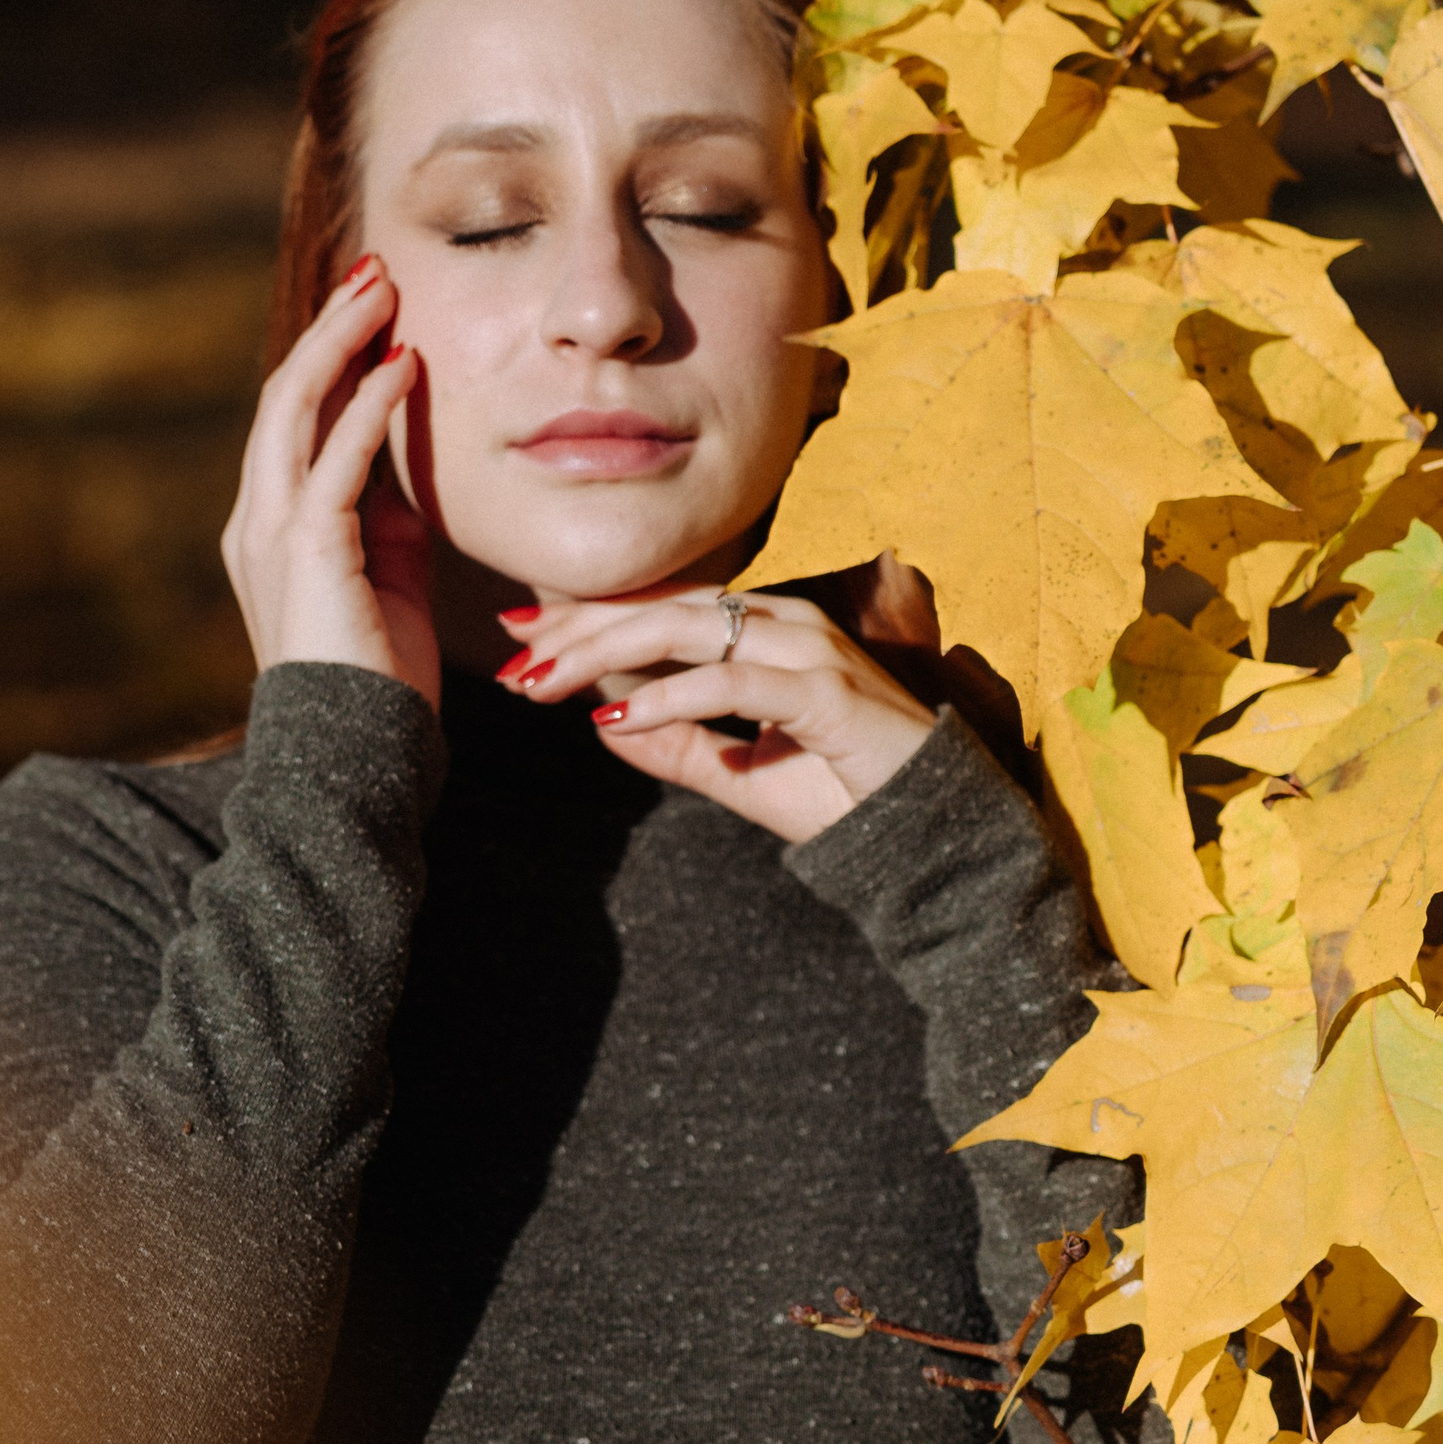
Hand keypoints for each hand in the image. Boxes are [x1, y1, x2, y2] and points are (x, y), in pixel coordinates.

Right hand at [222, 258, 438, 704]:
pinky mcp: (306, 549)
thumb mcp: (389, 580)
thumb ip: (389, 520)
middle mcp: (256, 521)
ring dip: (342, 342)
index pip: (294, 421)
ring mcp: (272, 533)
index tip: (375, 307)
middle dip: (330, 327)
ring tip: (384, 291)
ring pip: (296, 409)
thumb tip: (411, 463)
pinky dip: (370, 406)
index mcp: (270, 529)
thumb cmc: (380, 682)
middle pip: (285, 397)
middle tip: (375, 271)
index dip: (332, 357)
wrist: (358, 759)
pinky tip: (404, 367)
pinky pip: (337, 459)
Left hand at [499, 583, 933, 838]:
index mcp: (768, 631)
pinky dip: (668, 696)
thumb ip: (678, 745)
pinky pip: (731, 680)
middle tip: (512, 656)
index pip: (663, 607)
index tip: (520, 637)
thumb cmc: (844, 796)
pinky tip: (618, 717)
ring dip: (604, 653)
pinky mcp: (826, 690)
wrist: (930, 836)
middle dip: (578, 629)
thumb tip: (603, 720)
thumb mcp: (740, 772)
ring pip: (685, 629)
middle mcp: (787, 623)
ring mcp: (810, 650)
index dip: (589, 617)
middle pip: (662, 608)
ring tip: (542, 683)